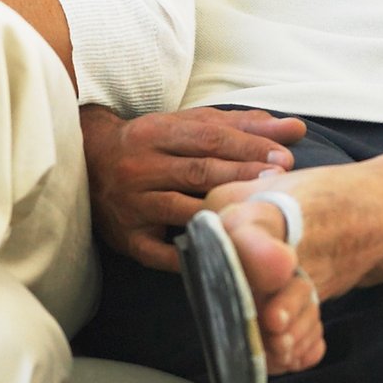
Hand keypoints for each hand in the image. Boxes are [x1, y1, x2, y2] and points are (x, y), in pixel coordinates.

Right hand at [79, 104, 307, 268]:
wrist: (87, 162)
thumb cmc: (153, 144)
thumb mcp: (190, 126)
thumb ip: (243, 127)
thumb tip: (296, 128)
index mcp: (157, 133)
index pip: (209, 138)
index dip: (248, 147)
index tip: (284, 158)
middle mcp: (141, 167)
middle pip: (198, 170)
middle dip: (241, 175)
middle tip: (279, 182)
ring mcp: (132, 204)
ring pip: (180, 208)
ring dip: (218, 213)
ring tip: (255, 217)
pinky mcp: (127, 237)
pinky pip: (159, 252)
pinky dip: (187, 255)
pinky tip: (218, 254)